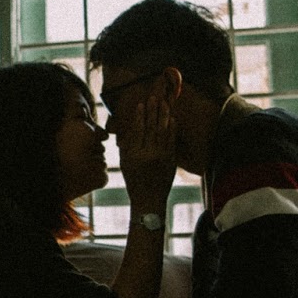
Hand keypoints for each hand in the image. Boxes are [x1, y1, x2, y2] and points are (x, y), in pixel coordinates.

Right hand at [117, 94, 176, 209]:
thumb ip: (127, 145)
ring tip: (164, 103)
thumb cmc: (133, 181)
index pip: (137, 130)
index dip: (139, 116)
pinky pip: (172, 141)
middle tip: (154, 97)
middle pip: (150, 128)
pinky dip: (172, 129)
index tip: (141, 104)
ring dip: (164, 116)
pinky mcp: (171, 160)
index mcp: (133, 155)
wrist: (149, 199)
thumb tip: (132, 125)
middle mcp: (147, 155)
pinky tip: (172, 118)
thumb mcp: (124, 163)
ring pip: (163, 132)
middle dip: (152, 111)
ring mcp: (161, 157)